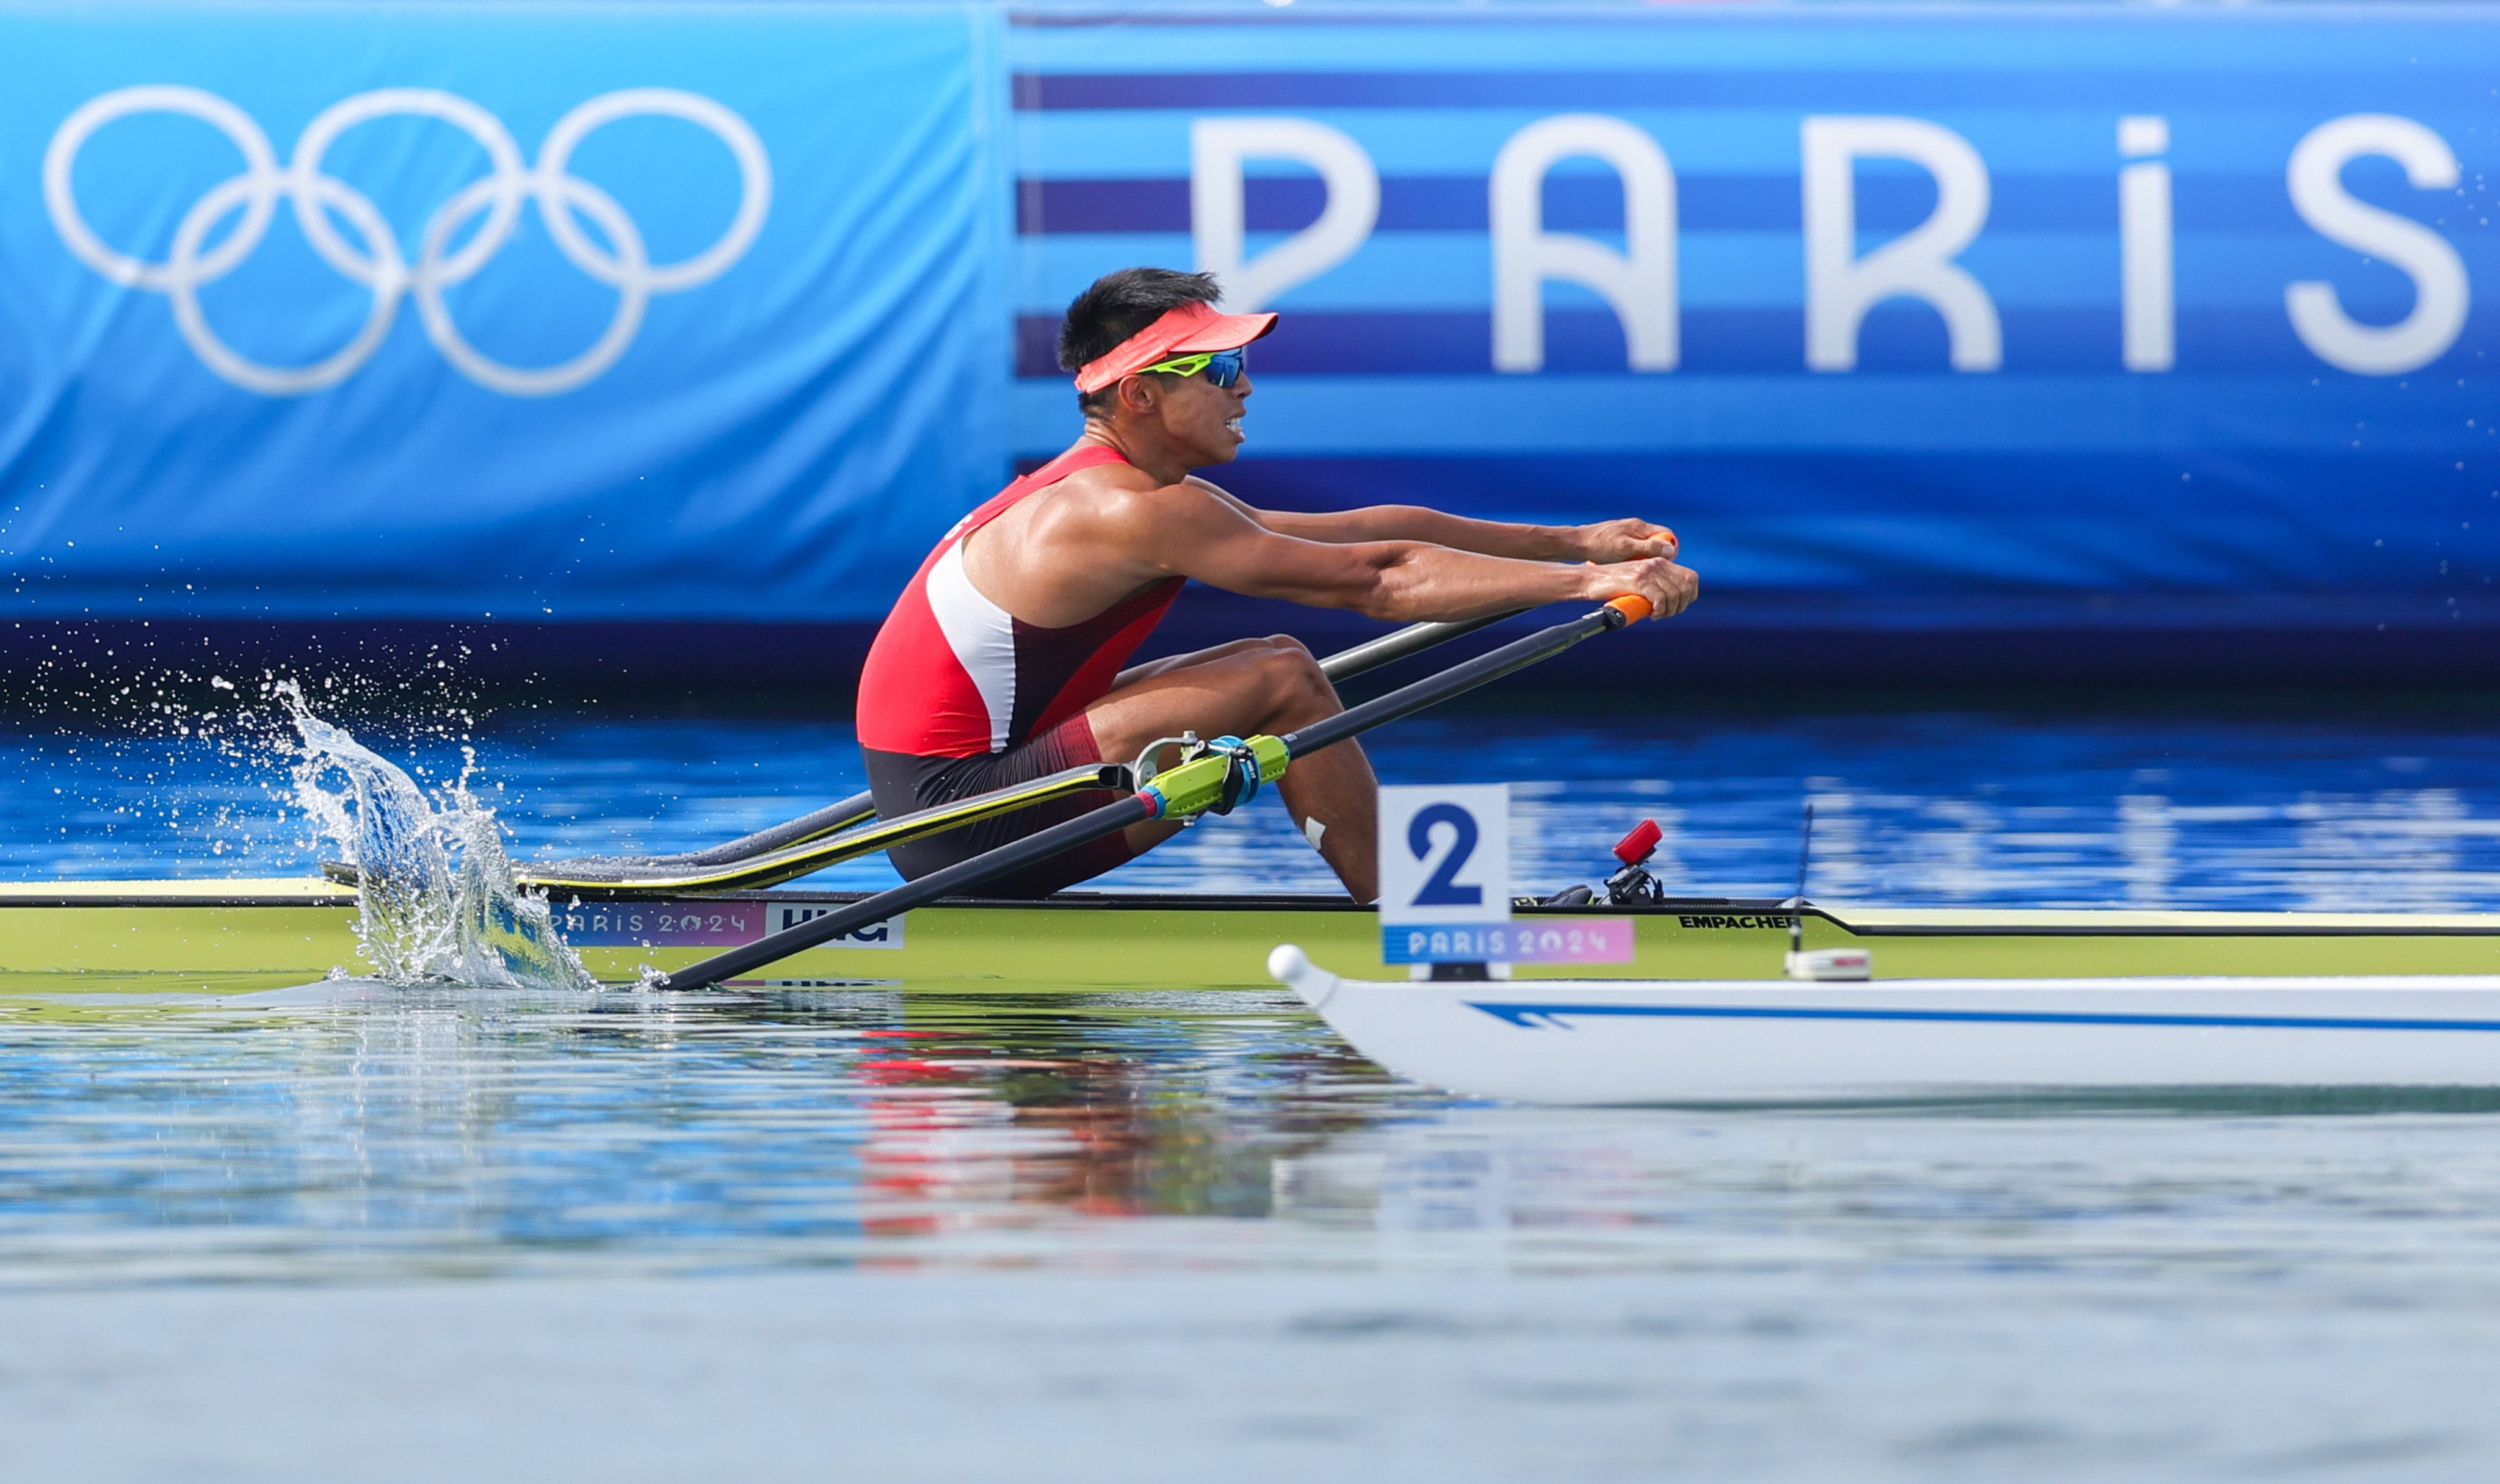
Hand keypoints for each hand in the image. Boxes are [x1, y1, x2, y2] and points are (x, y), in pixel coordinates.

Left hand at [1570, 518, 1677, 562]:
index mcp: (1640, 527)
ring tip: (1635, 568)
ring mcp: (1628, 534)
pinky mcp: (1621, 541)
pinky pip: (1635, 551)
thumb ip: (1648, 547)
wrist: (1576, 544)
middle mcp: (1636, 528)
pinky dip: (1633, 559)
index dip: (1669, 549)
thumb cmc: (1599, 545)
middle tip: (1649, 569)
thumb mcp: (1625, 548)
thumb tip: (1670, 549)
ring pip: (1646, 548)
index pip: (1667, 535)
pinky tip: (1625, 567)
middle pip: (1657, 542)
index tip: (1664, 563)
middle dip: (1656, 557)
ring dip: (1644, 559)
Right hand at [1584, 557, 1698, 618]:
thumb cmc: (1612, 584)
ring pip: (1674, 595)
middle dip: (1680, 606)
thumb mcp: (1639, 579)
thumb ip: (1655, 582)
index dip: (1690, 595)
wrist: (1590, 580)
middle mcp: (1657, 564)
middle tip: (1666, 614)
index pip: (1691, 577)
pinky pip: (1660, 599)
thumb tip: (1672, 600)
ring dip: (1669, 611)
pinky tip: (1652, 615)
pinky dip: (1659, 611)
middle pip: (1685, 588)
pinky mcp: (1639, 581)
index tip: (1678, 606)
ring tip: (1658, 615)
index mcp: (1660, 562)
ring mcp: (1648, 571)